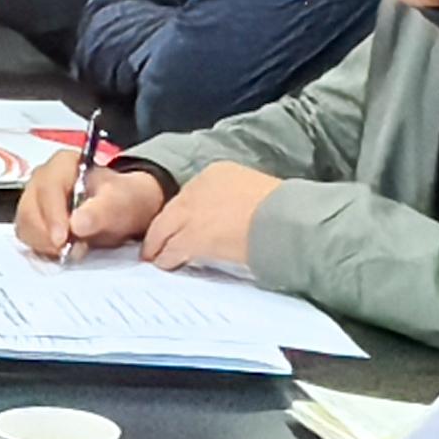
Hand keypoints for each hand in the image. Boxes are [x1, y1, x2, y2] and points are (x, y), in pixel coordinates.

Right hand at [17, 148, 163, 259]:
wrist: (125, 211)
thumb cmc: (122, 200)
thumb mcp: (122, 201)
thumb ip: (101, 211)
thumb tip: (77, 224)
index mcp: (63, 164)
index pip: (48, 187)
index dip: (52, 215)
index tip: (63, 239)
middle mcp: (43, 179)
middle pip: (29, 207)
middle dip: (46, 233)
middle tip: (66, 251)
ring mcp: (34, 200)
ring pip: (25, 225)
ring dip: (43, 243)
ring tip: (69, 251)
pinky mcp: (32, 221)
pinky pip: (27, 237)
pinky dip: (41, 248)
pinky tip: (60, 251)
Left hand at [138, 160, 282, 273]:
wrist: (284, 220)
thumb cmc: (282, 210)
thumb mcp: (255, 192)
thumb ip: (234, 200)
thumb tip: (230, 217)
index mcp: (216, 173)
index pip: (188, 195)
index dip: (183, 213)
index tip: (181, 224)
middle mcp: (197, 188)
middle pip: (170, 211)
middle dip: (161, 229)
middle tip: (154, 243)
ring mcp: (191, 212)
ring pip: (163, 231)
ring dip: (159, 246)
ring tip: (156, 258)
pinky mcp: (191, 238)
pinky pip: (170, 251)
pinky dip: (166, 259)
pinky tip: (165, 265)